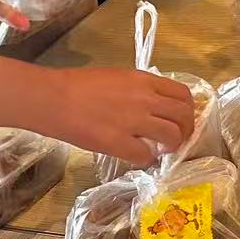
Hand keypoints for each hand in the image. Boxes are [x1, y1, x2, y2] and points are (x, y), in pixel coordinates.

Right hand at [39, 68, 195, 165]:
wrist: (53, 97)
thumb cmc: (78, 85)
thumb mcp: (118, 78)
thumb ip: (139, 90)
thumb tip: (152, 106)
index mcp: (144, 80)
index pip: (182, 94)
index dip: (187, 111)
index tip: (182, 120)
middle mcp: (145, 98)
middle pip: (183, 116)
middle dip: (185, 130)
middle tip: (176, 140)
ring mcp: (133, 121)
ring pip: (171, 136)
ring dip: (170, 147)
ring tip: (160, 150)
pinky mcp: (117, 142)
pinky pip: (145, 156)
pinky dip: (147, 160)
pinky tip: (140, 159)